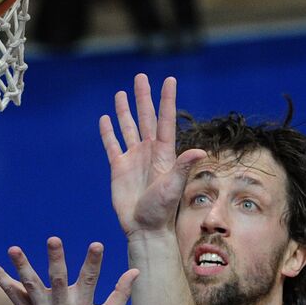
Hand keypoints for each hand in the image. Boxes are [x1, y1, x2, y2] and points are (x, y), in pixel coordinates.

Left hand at [0, 238, 136, 304]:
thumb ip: (121, 293)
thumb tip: (136, 271)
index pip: (89, 281)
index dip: (93, 263)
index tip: (96, 244)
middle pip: (57, 280)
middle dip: (56, 259)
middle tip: (53, 240)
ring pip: (30, 286)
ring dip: (22, 266)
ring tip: (14, 249)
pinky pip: (11, 294)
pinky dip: (0, 279)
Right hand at [99, 73, 204, 235]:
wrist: (145, 227)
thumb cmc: (162, 209)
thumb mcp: (174, 186)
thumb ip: (184, 166)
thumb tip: (200, 151)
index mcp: (163, 152)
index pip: (164, 119)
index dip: (166, 99)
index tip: (169, 79)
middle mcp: (149, 151)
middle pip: (145, 117)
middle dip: (143, 97)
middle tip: (140, 77)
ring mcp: (133, 159)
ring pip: (128, 128)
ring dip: (124, 110)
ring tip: (120, 93)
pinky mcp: (119, 169)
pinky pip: (112, 145)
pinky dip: (108, 132)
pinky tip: (105, 119)